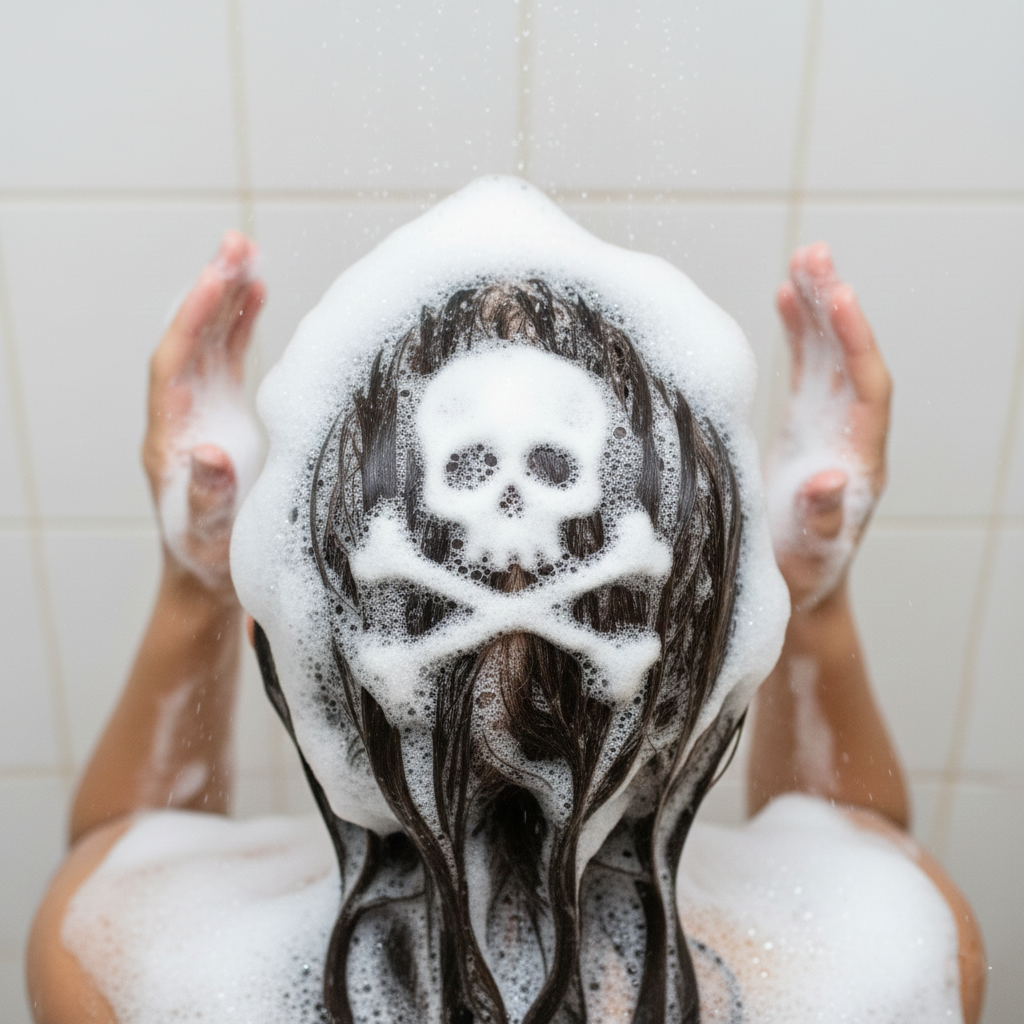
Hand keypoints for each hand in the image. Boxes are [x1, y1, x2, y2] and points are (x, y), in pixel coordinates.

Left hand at [142, 231, 264, 598]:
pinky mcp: (226, 415)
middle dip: (209, 291)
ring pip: (208, 342)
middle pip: (188, 340)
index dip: (191, 321)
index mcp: (168, 439)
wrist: (213, 576)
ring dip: (226, 298)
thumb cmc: (209, 560)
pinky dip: (241, 325)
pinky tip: (258, 296)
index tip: (215, 281)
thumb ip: (207, 495)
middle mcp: (181, 415)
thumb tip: (207, 450)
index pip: (173, 365)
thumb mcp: (209, 536)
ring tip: (246, 252)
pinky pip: (228, 360)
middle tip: (235, 244)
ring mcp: (203, 411)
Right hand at [765, 243, 890, 610]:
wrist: (792, 588)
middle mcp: (850, 434)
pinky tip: (783, 300)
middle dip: (835, 306)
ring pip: (828, 356)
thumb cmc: (799, 577)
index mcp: (860, 459)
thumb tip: (832, 477)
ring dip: (817, 308)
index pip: (868, 386)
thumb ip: (820, 518)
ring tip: (803, 258)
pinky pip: (806, 371)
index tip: (837, 298)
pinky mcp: (804, 428)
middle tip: (816, 254)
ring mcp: (827, 427)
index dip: (855, 342)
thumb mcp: (807, 556)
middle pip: (851, 357)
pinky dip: (797, 334)